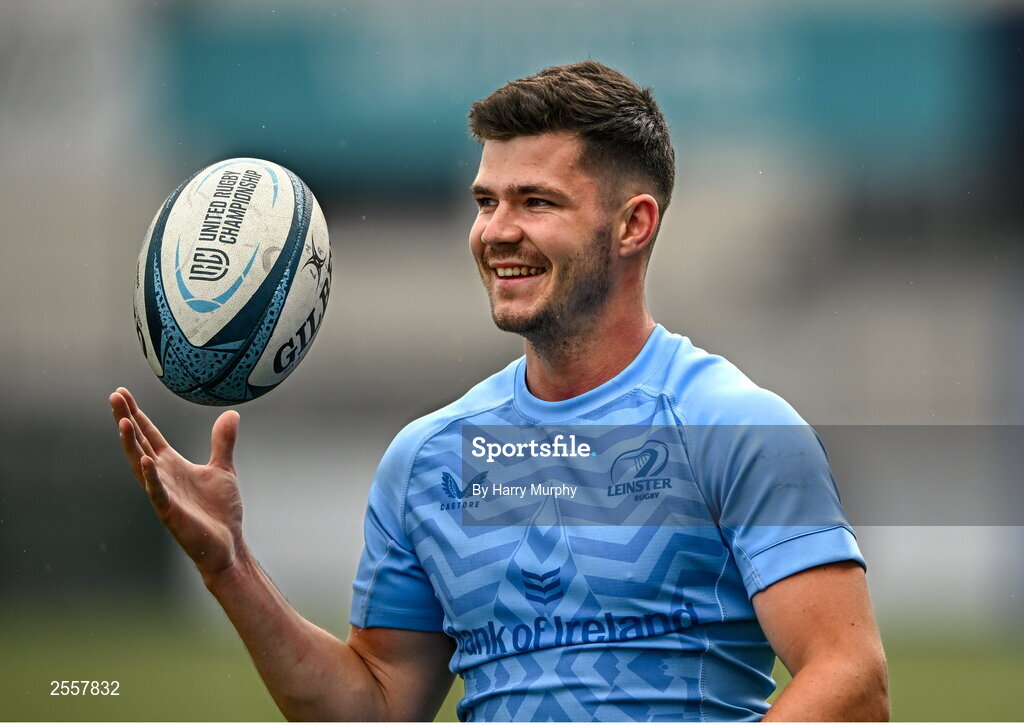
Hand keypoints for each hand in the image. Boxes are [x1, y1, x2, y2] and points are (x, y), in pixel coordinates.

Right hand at [110, 387, 245, 579]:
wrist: (227, 544)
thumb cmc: (220, 510)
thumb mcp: (223, 468)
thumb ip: (222, 442)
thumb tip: (231, 414)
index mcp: (172, 465)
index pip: (149, 435)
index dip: (136, 415)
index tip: (122, 394)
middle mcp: (162, 476)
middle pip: (138, 444)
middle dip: (126, 421)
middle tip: (115, 397)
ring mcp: (163, 494)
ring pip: (140, 466)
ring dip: (130, 445)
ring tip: (122, 422)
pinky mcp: (170, 512)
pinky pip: (157, 492)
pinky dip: (150, 477)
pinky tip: (145, 461)